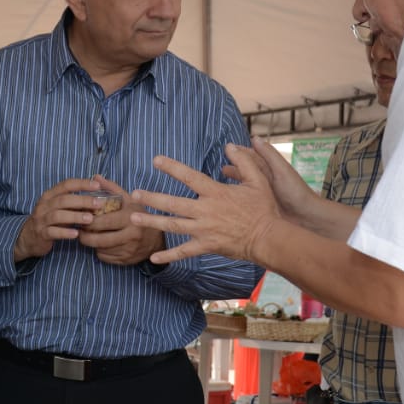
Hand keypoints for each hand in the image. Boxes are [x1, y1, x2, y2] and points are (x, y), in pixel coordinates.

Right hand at [13, 178, 101, 261]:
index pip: (66, 185)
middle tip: (99, 204)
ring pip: (58, 215)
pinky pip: (53, 232)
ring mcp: (41, 219)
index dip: (82, 184)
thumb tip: (97, 197)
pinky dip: (65, 232)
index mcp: (49, 195)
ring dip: (75, 216)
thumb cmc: (49, 220)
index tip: (97, 186)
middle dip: (82, 200)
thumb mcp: (58, 208)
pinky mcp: (41, 234)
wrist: (28, 238)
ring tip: (90, 219)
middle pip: (63, 200)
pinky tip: (76, 234)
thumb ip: (73, 202)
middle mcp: (44, 205)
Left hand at [77, 176, 165, 266]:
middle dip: (85, 235)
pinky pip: (105, 257)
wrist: (156, 240)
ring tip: (87, 236)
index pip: (103, 222)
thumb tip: (95, 177)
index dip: (89, 221)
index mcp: (131, 218)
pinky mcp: (125, 261)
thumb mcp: (130, 200)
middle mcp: (131, 235)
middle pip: (99, 239)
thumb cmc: (140, 215)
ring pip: (100, 249)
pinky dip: (99, 251)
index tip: (82, 218)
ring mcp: (129, 250)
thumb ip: (112, 188)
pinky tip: (100, 244)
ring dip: (91, 244)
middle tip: (80, 230)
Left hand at [130, 144, 279, 265]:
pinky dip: (168, 256)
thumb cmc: (264, 209)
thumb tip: (230, 145)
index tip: (156, 160)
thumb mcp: (258, 180)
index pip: (189, 177)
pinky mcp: (207, 246)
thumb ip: (244, 161)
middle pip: (173, 203)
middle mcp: (206, 211)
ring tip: (134, 218)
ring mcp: (204, 230)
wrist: (269, 238)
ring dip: (152, 221)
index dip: (172, 167)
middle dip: (152, 198)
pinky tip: (153, 258)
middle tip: (134, 194)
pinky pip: (184, 252)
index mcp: (216, 193)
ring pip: (173, 225)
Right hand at [223, 139, 318, 224]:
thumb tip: (254, 137)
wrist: (305, 218)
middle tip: (220, 165)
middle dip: (234, 166)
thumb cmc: (295, 192)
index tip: (227, 148)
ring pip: (245, 184)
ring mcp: (262, 194)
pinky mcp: (260, 208)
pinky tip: (229, 196)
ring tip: (222, 177)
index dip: (240, 152)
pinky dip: (237, 195)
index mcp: (271, 169)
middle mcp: (266, 180)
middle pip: (247, 170)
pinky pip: (246, 199)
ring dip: (234, 180)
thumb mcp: (281, 170)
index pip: (253, 157)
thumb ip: (268, 155)